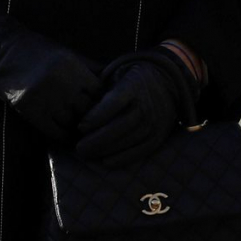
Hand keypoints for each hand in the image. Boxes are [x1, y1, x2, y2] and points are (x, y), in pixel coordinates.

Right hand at [0, 15, 100, 144]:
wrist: (2, 54)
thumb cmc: (39, 53)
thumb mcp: (67, 54)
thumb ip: (90, 68)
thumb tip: (117, 83)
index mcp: (71, 65)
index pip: (99, 92)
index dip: (104, 103)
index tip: (108, 110)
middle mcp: (59, 81)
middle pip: (87, 109)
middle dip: (93, 118)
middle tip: (102, 128)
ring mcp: (44, 97)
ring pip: (72, 123)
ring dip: (80, 130)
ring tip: (87, 136)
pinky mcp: (30, 110)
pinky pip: (55, 131)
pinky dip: (65, 137)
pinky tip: (69, 137)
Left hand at [75, 49, 193, 165]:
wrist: (164, 86)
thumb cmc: (128, 84)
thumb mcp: (116, 78)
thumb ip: (100, 93)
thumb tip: (77, 113)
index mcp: (134, 85)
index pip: (116, 101)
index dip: (98, 116)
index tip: (81, 126)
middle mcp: (147, 104)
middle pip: (124, 123)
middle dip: (99, 139)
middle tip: (79, 148)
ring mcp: (156, 121)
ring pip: (131, 138)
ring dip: (107, 149)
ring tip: (88, 154)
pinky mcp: (158, 136)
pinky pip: (141, 150)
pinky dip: (123, 158)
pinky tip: (105, 162)